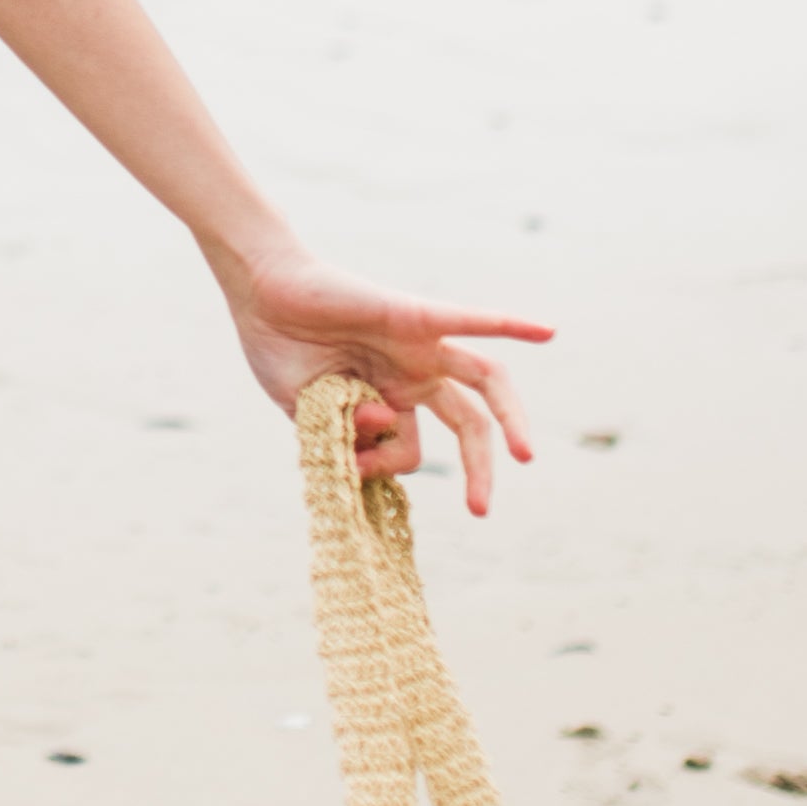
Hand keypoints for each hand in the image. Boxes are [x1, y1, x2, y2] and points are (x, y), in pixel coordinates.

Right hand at [210, 253, 549, 511]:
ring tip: (525, 457)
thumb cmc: (278, 349)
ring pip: (484, 380)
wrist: (260, 294)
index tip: (350, 461)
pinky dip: (509, 323)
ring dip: (512, 417)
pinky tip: (547, 331)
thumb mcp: (311, 413)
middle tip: (481, 511)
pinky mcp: (412, 315)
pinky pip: (469, 320)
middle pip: (469, 424)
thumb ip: (346, 433)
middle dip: (481, 470)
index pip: (410, 449)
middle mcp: (414, 374)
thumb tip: (381, 430)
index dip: (382, 465)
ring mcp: (418, 346)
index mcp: (390, 400)